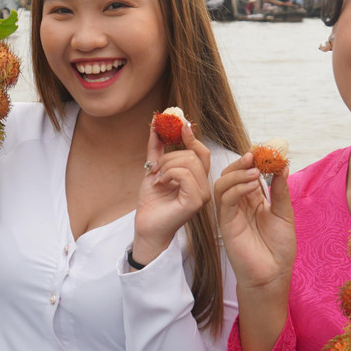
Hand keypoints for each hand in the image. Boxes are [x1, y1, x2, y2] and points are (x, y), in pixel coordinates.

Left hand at [132, 122, 212, 264]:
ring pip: (189, 162)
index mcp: (197, 178)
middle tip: (156, 169)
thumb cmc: (152, 202)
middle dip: (170, 157)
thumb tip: (156, 124)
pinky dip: (169, 174)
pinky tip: (160, 183)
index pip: (201, 152)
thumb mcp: (154, 169)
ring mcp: (202, 194)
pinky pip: (185, 175)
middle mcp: (203, 186)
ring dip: (167, 166)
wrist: (146, 226)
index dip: (192, 137)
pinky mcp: (195, 201)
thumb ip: (157, 149)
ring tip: (157, 178)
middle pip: (193, 154)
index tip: (180, 124)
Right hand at [214, 153, 294, 291]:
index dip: (253, 161)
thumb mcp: (285, 214)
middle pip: (230, 174)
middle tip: (256, 156)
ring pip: (222, 183)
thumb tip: (283, 166)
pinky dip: (236, 188)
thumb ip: (280, 191)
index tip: (265, 151)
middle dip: (241, 162)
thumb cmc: (279, 248)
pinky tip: (252, 185)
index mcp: (254, 200)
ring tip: (255, 172)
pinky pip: (225, 200)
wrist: (273, 275)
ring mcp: (231, 213)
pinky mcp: (226, 223)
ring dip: (237, 173)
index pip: (247, 173)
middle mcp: (240, 204)